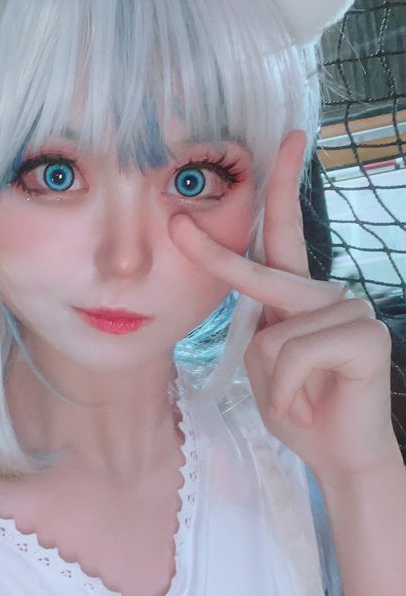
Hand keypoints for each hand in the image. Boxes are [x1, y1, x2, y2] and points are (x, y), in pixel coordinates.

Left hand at [170, 131, 395, 479]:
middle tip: (282, 321)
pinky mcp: (365, 334)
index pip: (284, 233)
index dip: (280, 185)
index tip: (284, 139)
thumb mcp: (265, 362)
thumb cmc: (299, 408)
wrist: (339, 456)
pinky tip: (313, 405)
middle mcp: (327, 291)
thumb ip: (260, 327)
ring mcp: (350, 308)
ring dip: (274, 382)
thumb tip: (262, 312)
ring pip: (274, 337)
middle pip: (265, 276)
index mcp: (299, 294)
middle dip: (230, 277)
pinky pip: (296, 356)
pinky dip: (289, 392)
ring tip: (301, 399)